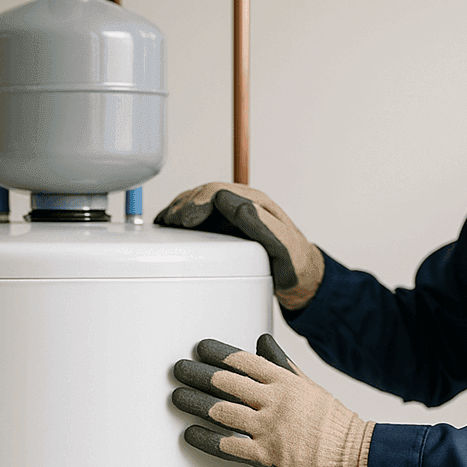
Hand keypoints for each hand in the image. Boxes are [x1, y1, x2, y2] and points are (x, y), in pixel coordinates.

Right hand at [155, 182, 324, 309]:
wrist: (299, 274)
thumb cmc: (293, 262)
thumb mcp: (282, 246)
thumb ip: (261, 225)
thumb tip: (235, 204)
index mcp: (255, 204)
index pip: (219, 191)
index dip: (198, 202)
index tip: (186, 220)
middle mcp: (242, 204)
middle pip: (205, 193)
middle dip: (184, 205)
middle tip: (171, 223)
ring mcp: (232, 214)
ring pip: (200, 201)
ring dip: (180, 209)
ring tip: (166, 222)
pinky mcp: (225, 225)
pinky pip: (201, 214)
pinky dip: (183, 217)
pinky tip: (171, 225)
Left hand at [171, 334, 371, 466]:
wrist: (354, 455)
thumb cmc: (334, 423)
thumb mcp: (308, 386)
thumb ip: (281, 364)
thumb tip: (263, 342)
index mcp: (286, 382)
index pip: (245, 361)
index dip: (218, 353)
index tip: (200, 348)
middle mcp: (275, 401)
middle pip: (227, 382)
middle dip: (198, 374)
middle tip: (179, 369)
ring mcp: (270, 427)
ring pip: (222, 411)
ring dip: (194, 402)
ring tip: (177, 397)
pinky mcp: (267, 455)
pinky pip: (228, 445)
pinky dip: (206, 439)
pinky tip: (190, 433)